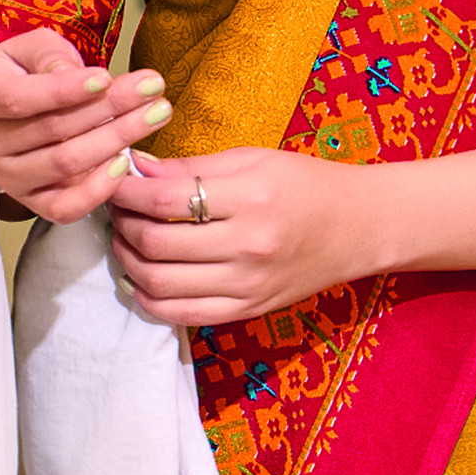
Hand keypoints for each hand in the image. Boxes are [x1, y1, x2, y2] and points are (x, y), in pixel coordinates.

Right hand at [0, 29, 170, 220]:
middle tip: (153, 90)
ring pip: (65, 164)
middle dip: (110, 108)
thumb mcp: (32, 48)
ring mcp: (7, 177)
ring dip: (117, 139)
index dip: (63, 91)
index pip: (18, 99)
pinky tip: (126, 161)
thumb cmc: (23, 71)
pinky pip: (66, 207)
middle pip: (52, 130)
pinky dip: (99, 189)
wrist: (8, 105)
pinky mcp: (31, 202)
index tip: (106, 78)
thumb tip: (75, 78)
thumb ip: (51, 58)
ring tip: (155, 114)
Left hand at [106, 144, 379, 328]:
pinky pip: (181, 315)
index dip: (126, 190)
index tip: (114, 179)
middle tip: (115, 208)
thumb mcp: (253, 159)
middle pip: (155, 244)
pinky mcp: (247, 310)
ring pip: (159, 283)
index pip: (165, 199)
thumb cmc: (307, 185)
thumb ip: (192, 167)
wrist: (360, 229)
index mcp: (252, 198)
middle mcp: (249, 247)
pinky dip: (149, 298)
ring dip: (128, 261)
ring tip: (125, 240)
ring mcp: (247, 285)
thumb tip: (135, 168)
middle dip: (121, 224)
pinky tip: (140, 277)